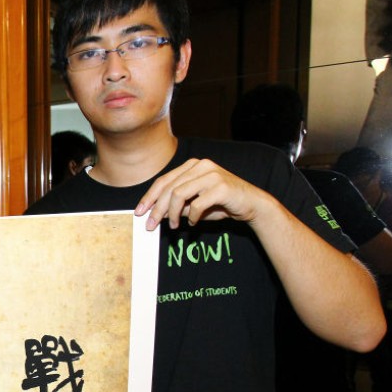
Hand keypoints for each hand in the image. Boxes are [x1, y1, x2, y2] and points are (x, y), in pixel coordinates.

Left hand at [135, 158, 268, 230]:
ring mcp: (211, 174)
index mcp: (192, 166)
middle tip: (151, 225)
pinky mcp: (221, 186)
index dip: (149, 197)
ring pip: (178, 194)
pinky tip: (193, 223)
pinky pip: (197, 204)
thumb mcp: (194, 204)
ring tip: (173, 225)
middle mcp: (201, 165)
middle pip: (168, 188)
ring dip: (172, 213)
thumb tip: (154, 213)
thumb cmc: (221, 204)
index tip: (139, 212)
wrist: (252, 205)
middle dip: (156, 209)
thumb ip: (177, 205)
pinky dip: (191, 216)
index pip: (163, 180)